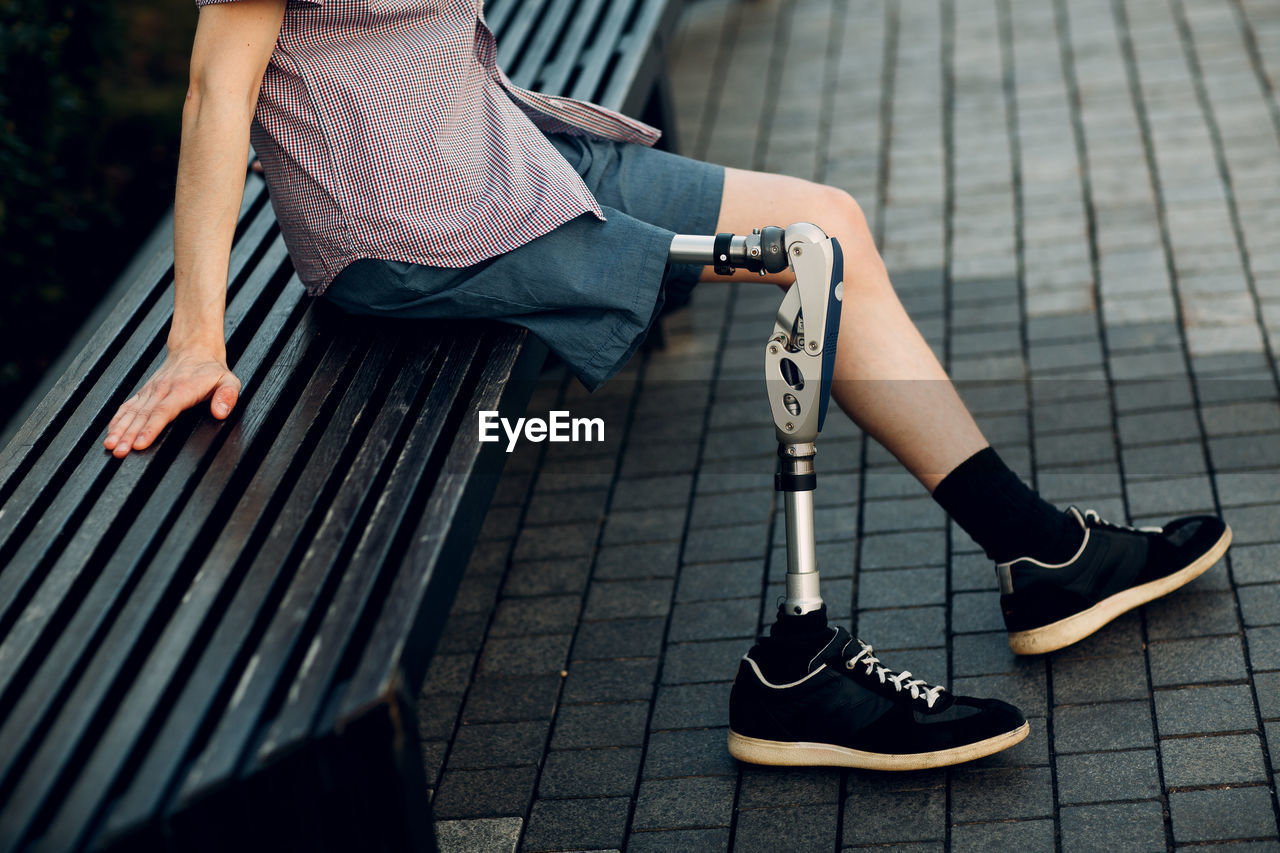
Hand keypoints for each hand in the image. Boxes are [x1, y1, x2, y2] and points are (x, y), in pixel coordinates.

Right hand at [103, 350, 240, 457]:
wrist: (194, 350)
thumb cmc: (212, 371)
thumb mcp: (229, 381)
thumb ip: (227, 396)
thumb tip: (220, 413)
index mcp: (182, 390)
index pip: (163, 411)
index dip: (150, 428)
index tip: (139, 444)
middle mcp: (162, 390)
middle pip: (143, 415)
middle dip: (129, 435)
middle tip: (118, 451)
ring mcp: (151, 391)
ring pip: (132, 412)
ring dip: (119, 429)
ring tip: (109, 445)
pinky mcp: (144, 392)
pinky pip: (127, 406)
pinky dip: (117, 419)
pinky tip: (110, 433)